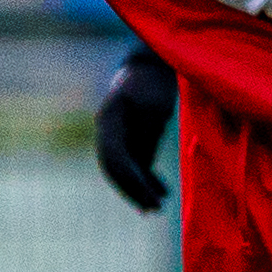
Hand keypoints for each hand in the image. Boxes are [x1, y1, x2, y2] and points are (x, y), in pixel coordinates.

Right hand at [91, 47, 177, 214]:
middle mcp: (108, 128)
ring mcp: (118, 132)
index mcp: (110, 118)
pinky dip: (146, 178)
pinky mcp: (131, 135)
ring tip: (157, 208)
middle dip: (133, 190)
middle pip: (115, 168)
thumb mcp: (155, 103)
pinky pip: (134, 162)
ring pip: (124, 168)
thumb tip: (142, 161)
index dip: (131, 181)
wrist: (156, 61)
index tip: (149, 197)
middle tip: (153, 210)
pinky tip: (163, 193)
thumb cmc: (157, 78)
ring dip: (139, 189)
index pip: (114, 158)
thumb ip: (147, 130)